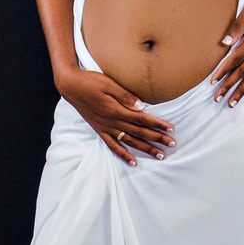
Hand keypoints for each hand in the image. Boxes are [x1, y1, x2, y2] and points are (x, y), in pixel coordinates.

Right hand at [56, 65, 175, 164]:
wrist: (70, 86)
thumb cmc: (90, 81)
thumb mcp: (108, 84)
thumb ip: (125, 96)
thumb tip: (142, 106)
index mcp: (117, 109)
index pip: (143, 119)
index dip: (158, 124)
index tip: (171, 129)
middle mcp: (113, 121)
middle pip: (140, 132)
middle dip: (157, 138)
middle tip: (173, 144)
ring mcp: (106, 128)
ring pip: (130, 141)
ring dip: (146, 149)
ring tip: (160, 155)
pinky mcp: (100, 130)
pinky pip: (113, 146)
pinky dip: (123, 155)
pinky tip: (134, 162)